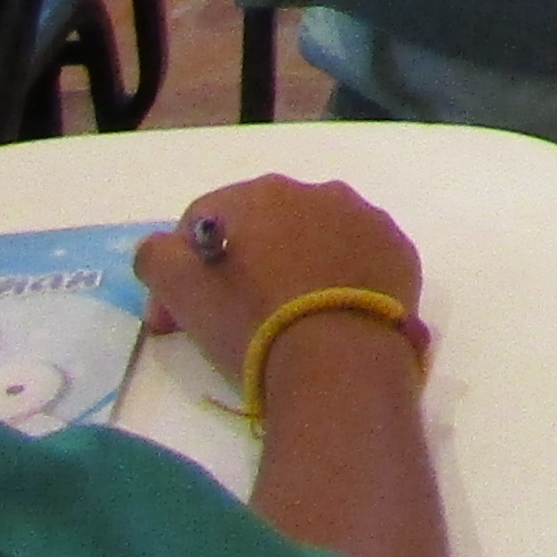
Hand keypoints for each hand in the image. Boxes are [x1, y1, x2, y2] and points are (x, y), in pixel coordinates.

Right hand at [134, 177, 426, 385]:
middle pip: (262, 226)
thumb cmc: (256, 325)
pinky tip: (331, 316)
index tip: (173, 321)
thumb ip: (157, 258)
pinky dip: (340, 279)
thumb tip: (165, 252)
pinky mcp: (399, 252)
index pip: (202, 221)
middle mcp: (316, 191)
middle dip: (240, 264)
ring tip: (288, 318)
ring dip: (294, 266)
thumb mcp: (183, 294)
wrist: (341, 365)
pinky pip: (358, 258)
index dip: (180, 269)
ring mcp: (366, 219)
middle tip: (233, 318)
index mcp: (260, 194)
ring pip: (314, 238)